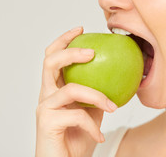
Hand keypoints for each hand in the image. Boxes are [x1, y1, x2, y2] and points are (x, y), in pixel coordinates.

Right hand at [35, 27, 117, 156]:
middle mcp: (46, 94)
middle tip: (92, 52)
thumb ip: (98, 93)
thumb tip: (120, 75)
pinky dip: (93, 126)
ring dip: (97, 96)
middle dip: (72, 52)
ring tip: (113, 107)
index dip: (64, 39)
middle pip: (50, 62)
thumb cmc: (77, 138)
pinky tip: (99, 136)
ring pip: (71, 89)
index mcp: (55, 88)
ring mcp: (44, 108)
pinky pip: (76, 116)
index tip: (81, 28)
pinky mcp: (46, 123)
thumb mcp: (92, 111)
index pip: (53, 56)